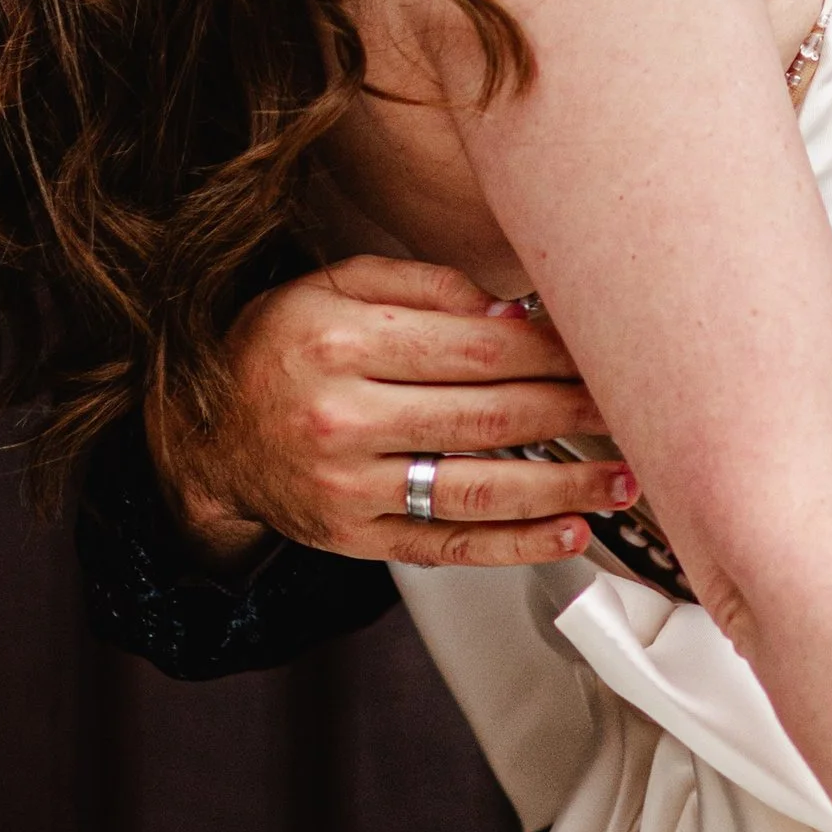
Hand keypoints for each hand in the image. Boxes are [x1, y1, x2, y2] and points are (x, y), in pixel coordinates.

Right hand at [151, 254, 639, 573]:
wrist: (201, 433)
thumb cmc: (276, 347)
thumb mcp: (334, 285)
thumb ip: (424, 287)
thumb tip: (513, 312)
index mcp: (342, 342)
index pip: (476, 348)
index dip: (552, 352)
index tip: (602, 351)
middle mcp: (343, 418)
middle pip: (487, 417)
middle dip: (573, 415)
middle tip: (630, 412)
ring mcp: (348, 488)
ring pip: (477, 490)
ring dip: (563, 488)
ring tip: (619, 480)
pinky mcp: (354, 538)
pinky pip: (447, 546)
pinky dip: (515, 545)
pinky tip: (566, 533)